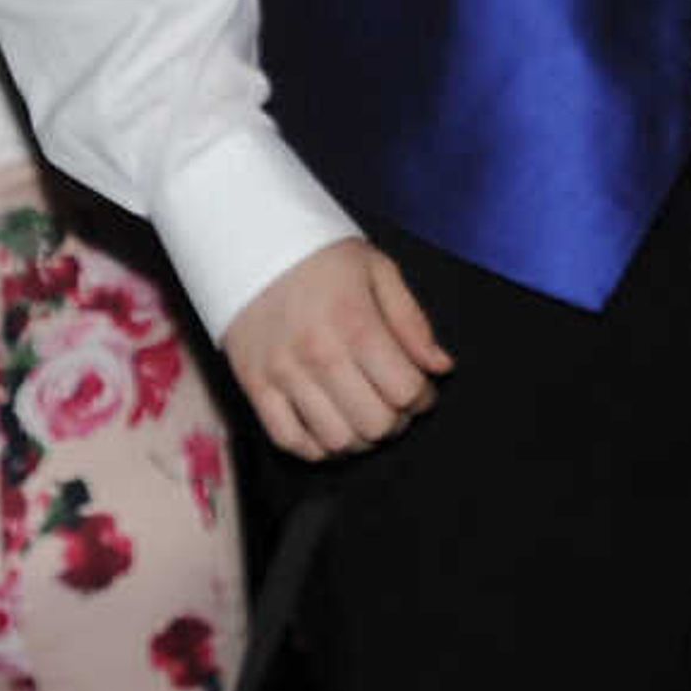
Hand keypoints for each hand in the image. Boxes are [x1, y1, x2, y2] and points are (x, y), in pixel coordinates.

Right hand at [220, 239, 451, 460]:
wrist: (250, 243)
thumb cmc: (321, 258)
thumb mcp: (377, 270)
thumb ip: (412, 321)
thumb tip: (441, 367)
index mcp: (355, 324)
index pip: (405, 390)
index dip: (423, 397)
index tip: (420, 388)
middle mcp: (319, 355)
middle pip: (375, 424)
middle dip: (396, 421)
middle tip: (393, 404)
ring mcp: (283, 375)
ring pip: (336, 441)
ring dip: (360, 438)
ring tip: (363, 415)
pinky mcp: (255, 386)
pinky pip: (289, 441)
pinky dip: (317, 447)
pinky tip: (330, 427)